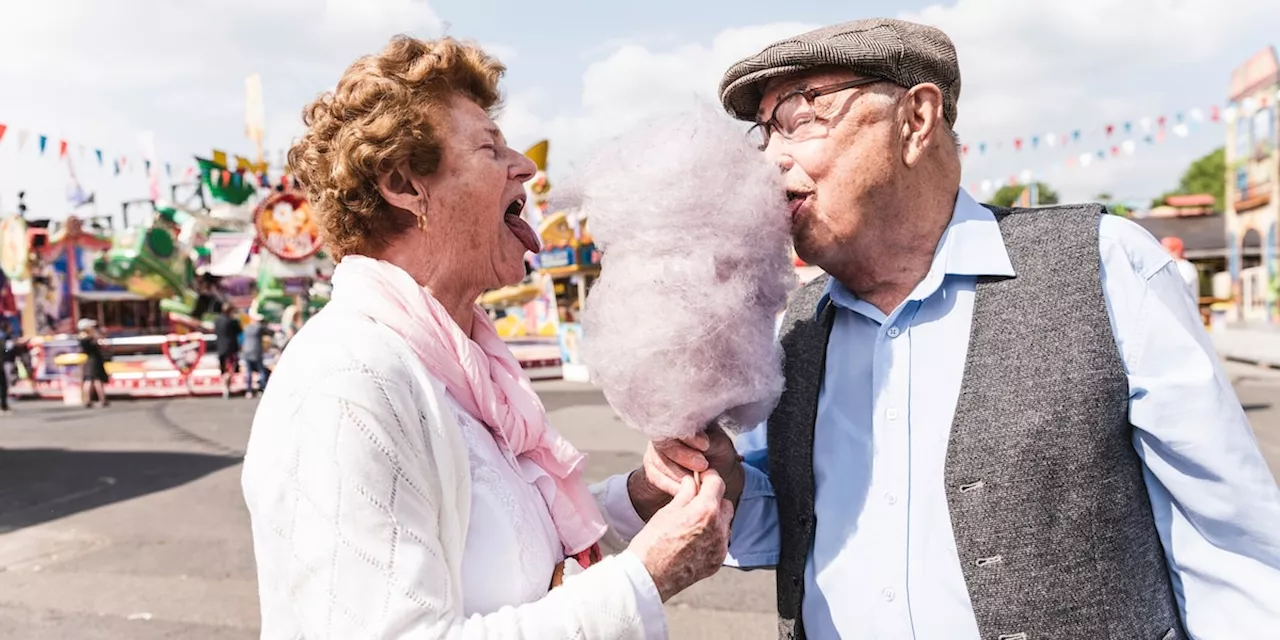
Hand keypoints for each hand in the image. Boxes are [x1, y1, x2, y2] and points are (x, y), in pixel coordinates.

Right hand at [627, 469, 732, 600]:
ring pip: (724, 524)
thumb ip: (686, 493)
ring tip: (692, 522)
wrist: (648, 576)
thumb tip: (693, 482)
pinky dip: (712, 537)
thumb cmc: (653, 542)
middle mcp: (719, 529)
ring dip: (714, 519)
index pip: (717, 483)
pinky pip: (720, 542)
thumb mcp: (668, 511)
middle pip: (725, 503)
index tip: (701, 478)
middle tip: (695, 501)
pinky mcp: (717, 562)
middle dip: (713, 499)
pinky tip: (693, 539)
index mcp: (706, 511)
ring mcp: (720, 548)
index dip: (708, 477)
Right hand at [647, 423, 744, 506]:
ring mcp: (655, 450)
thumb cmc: (716, 454)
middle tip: (702, 465)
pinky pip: (655, 476)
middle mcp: (664, 432)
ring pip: (657, 460)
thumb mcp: (720, 445)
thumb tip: (703, 443)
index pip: (677, 423)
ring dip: (676, 473)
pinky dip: (670, 484)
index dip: (689, 435)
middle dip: (682, 455)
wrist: (710, 474)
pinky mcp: (652, 468)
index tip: (705, 445)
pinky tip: (683, 490)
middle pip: (664, 442)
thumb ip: (712, 441)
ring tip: (695, 481)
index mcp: (681, 420)